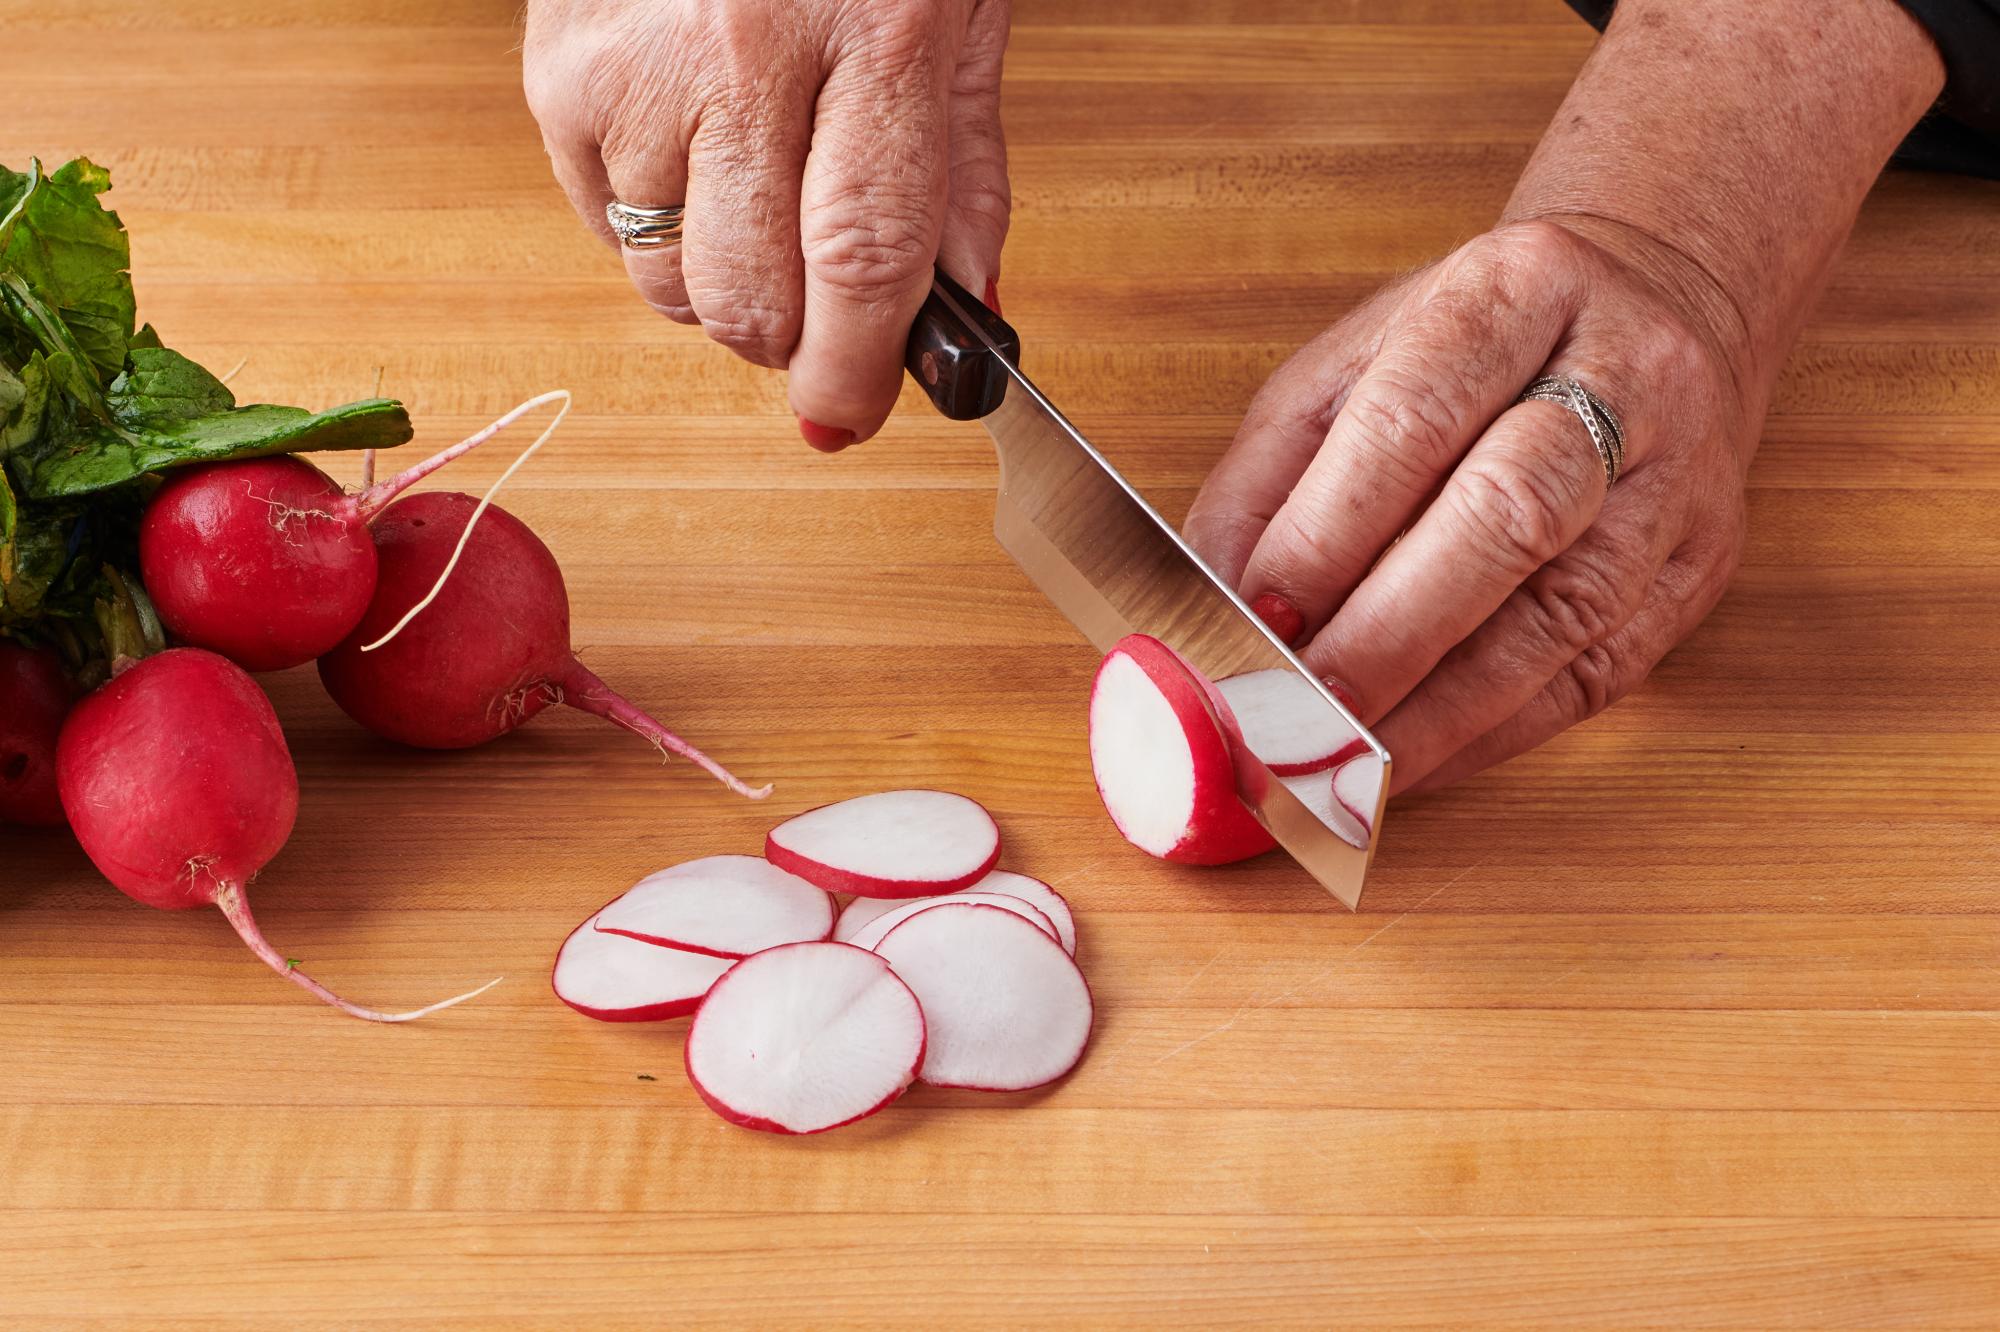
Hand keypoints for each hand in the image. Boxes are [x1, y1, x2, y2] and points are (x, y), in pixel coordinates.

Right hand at [523, 0, 1010, 446]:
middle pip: (749, 297)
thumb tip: (966, 318)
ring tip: (753, 193)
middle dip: (790, 342)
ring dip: (719, 283)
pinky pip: (600, 222)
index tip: (849, 417)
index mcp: (878, 34)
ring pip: (666, 281)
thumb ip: (965, 178)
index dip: (854, 370)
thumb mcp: (958, 23)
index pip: (862, 259)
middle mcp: (746, 50)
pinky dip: (649, 221)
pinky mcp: (557, 64)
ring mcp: (637, 61)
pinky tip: (690, 146)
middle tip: (817, 310)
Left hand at [1185, 218, 1754, 792]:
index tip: (1257, 618)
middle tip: (1296, 710)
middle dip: (1389, 632)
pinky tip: (1411, 762)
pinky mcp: (1702, 568)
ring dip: (1438, 709)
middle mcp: (1625, 373)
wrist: (1664, 300)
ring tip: (1338, 763)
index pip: (1413, 419)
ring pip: (1566, 612)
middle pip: (1511, 514)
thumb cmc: (1475, 349)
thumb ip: (1269, 479)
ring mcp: (1680, 477)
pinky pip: (1599, 674)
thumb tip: (1210, 604)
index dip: (1329, 532)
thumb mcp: (1350, 367)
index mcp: (1517, 289)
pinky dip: (1492, 734)